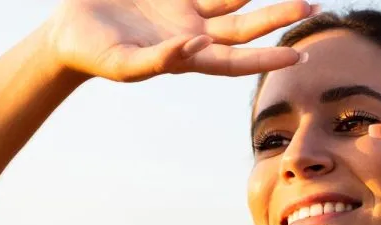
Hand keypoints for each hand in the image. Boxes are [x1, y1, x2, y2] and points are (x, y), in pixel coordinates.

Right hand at [44, 0, 316, 81]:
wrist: (68, 29)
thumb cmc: (92, 53)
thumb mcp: (123, 63)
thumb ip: (159, 61)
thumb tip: (196, 47)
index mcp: (188, 58)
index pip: (238, 61)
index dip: (268, 59)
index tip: (299, 55)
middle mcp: (195, 33)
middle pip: (247, 26)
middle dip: (279, 17)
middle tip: (312, 6)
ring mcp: (187, 9)